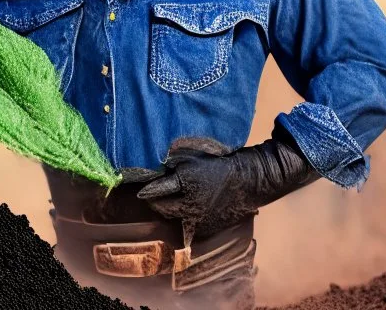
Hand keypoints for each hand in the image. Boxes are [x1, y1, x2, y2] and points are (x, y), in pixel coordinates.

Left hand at [136, 131, 320, 241]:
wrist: (248, 181)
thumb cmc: (221, 163)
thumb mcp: (196, 158)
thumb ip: (175, 165)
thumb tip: (157, 168)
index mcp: (186, 182)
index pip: (157, 189)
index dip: (146, 190)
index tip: (136, 188)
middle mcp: (189, 203)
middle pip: (162, 207)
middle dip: (153, 201)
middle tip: (149, 196)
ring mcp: (197, 218)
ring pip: (173, 218)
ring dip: (166, 211)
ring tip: (164, 203)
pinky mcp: (206, 227)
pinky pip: (187, 226)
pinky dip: (182, 219)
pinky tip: (182, 212)